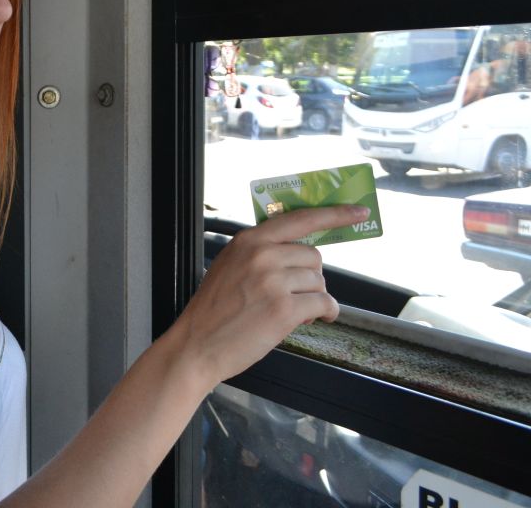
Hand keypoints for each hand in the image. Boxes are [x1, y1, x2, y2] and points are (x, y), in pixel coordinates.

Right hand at [171, 205, 366, 386]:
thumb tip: (300, 250)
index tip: (358, 211)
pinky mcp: (284, 309)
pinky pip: (324, 303)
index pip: (300, 219)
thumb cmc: (214, 310)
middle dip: (309, 277)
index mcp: (248, 241)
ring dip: (313, 298)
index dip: (334, 215)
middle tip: (292, 295)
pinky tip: (311, 319)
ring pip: (318, 282)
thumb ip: (260, 252)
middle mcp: (262, 255)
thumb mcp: (230, 266)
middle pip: (313, 256)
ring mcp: (273, 282)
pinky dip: (325, 313)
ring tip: (290, 311)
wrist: (197, 344)